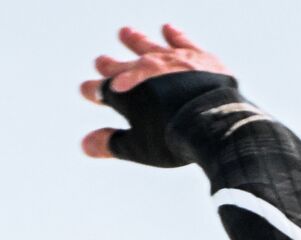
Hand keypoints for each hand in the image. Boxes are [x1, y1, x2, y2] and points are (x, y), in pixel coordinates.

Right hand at [80, 25, 230, 158]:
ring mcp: (169, 61)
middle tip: (101, 62)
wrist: (213, 121)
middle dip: (108, 65)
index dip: (92, 91)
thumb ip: (112, 144)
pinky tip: (168, 30)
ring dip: (135, 41)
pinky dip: (174, 36)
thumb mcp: (139, 147)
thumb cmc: (173, 137)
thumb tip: (86, 145)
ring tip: (126, 33)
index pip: (100, 89)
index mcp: (123, 92)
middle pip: (120, 66)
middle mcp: (142, 70)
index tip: (88, 92)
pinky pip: (182, 42)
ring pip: (147, 47)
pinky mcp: (196, 57)